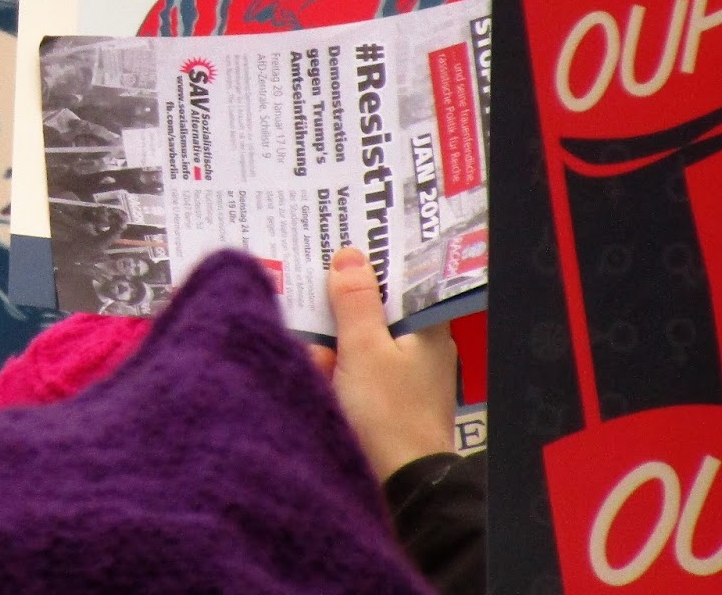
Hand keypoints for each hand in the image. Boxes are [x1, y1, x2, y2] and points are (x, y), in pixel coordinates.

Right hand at [316, 247, 456, 481]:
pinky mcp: (383, 400)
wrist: (401, 488)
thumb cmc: (389, 416)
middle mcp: (419, 348)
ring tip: (321, 367)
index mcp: (427, 328)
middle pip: (370, 310)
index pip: (398, 281)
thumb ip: (354, 301)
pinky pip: (351, 370)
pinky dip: (334, 373)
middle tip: (317, 318)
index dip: (366, 267)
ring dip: (330, 349)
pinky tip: (321, 381)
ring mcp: (401, 376)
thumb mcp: (364, 349)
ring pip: (355, 341)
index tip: (335, 256)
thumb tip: (349, 256)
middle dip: (337, 317)